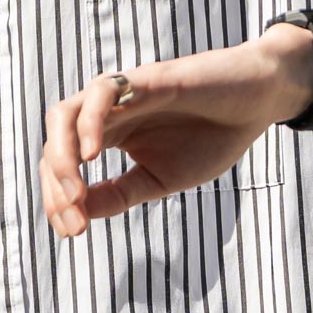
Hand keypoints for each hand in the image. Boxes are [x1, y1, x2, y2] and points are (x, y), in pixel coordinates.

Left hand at [39, 25, 312, 233]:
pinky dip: (89, 123)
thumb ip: (120, 194)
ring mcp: (122, 95)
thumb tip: (80, 213)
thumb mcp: (160, 179)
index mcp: (107, 136)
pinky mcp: (146, 79)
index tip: (72, 232)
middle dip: (55, 187)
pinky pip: (102, 93)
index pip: (62, 166)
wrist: (258, 102)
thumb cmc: (213, 136)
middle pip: (54, 144)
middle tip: (73, 222)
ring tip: (75, 193)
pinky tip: (93, 155)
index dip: (58, 201)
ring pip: (65, 116)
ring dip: (61, 158)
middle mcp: (106, 114)